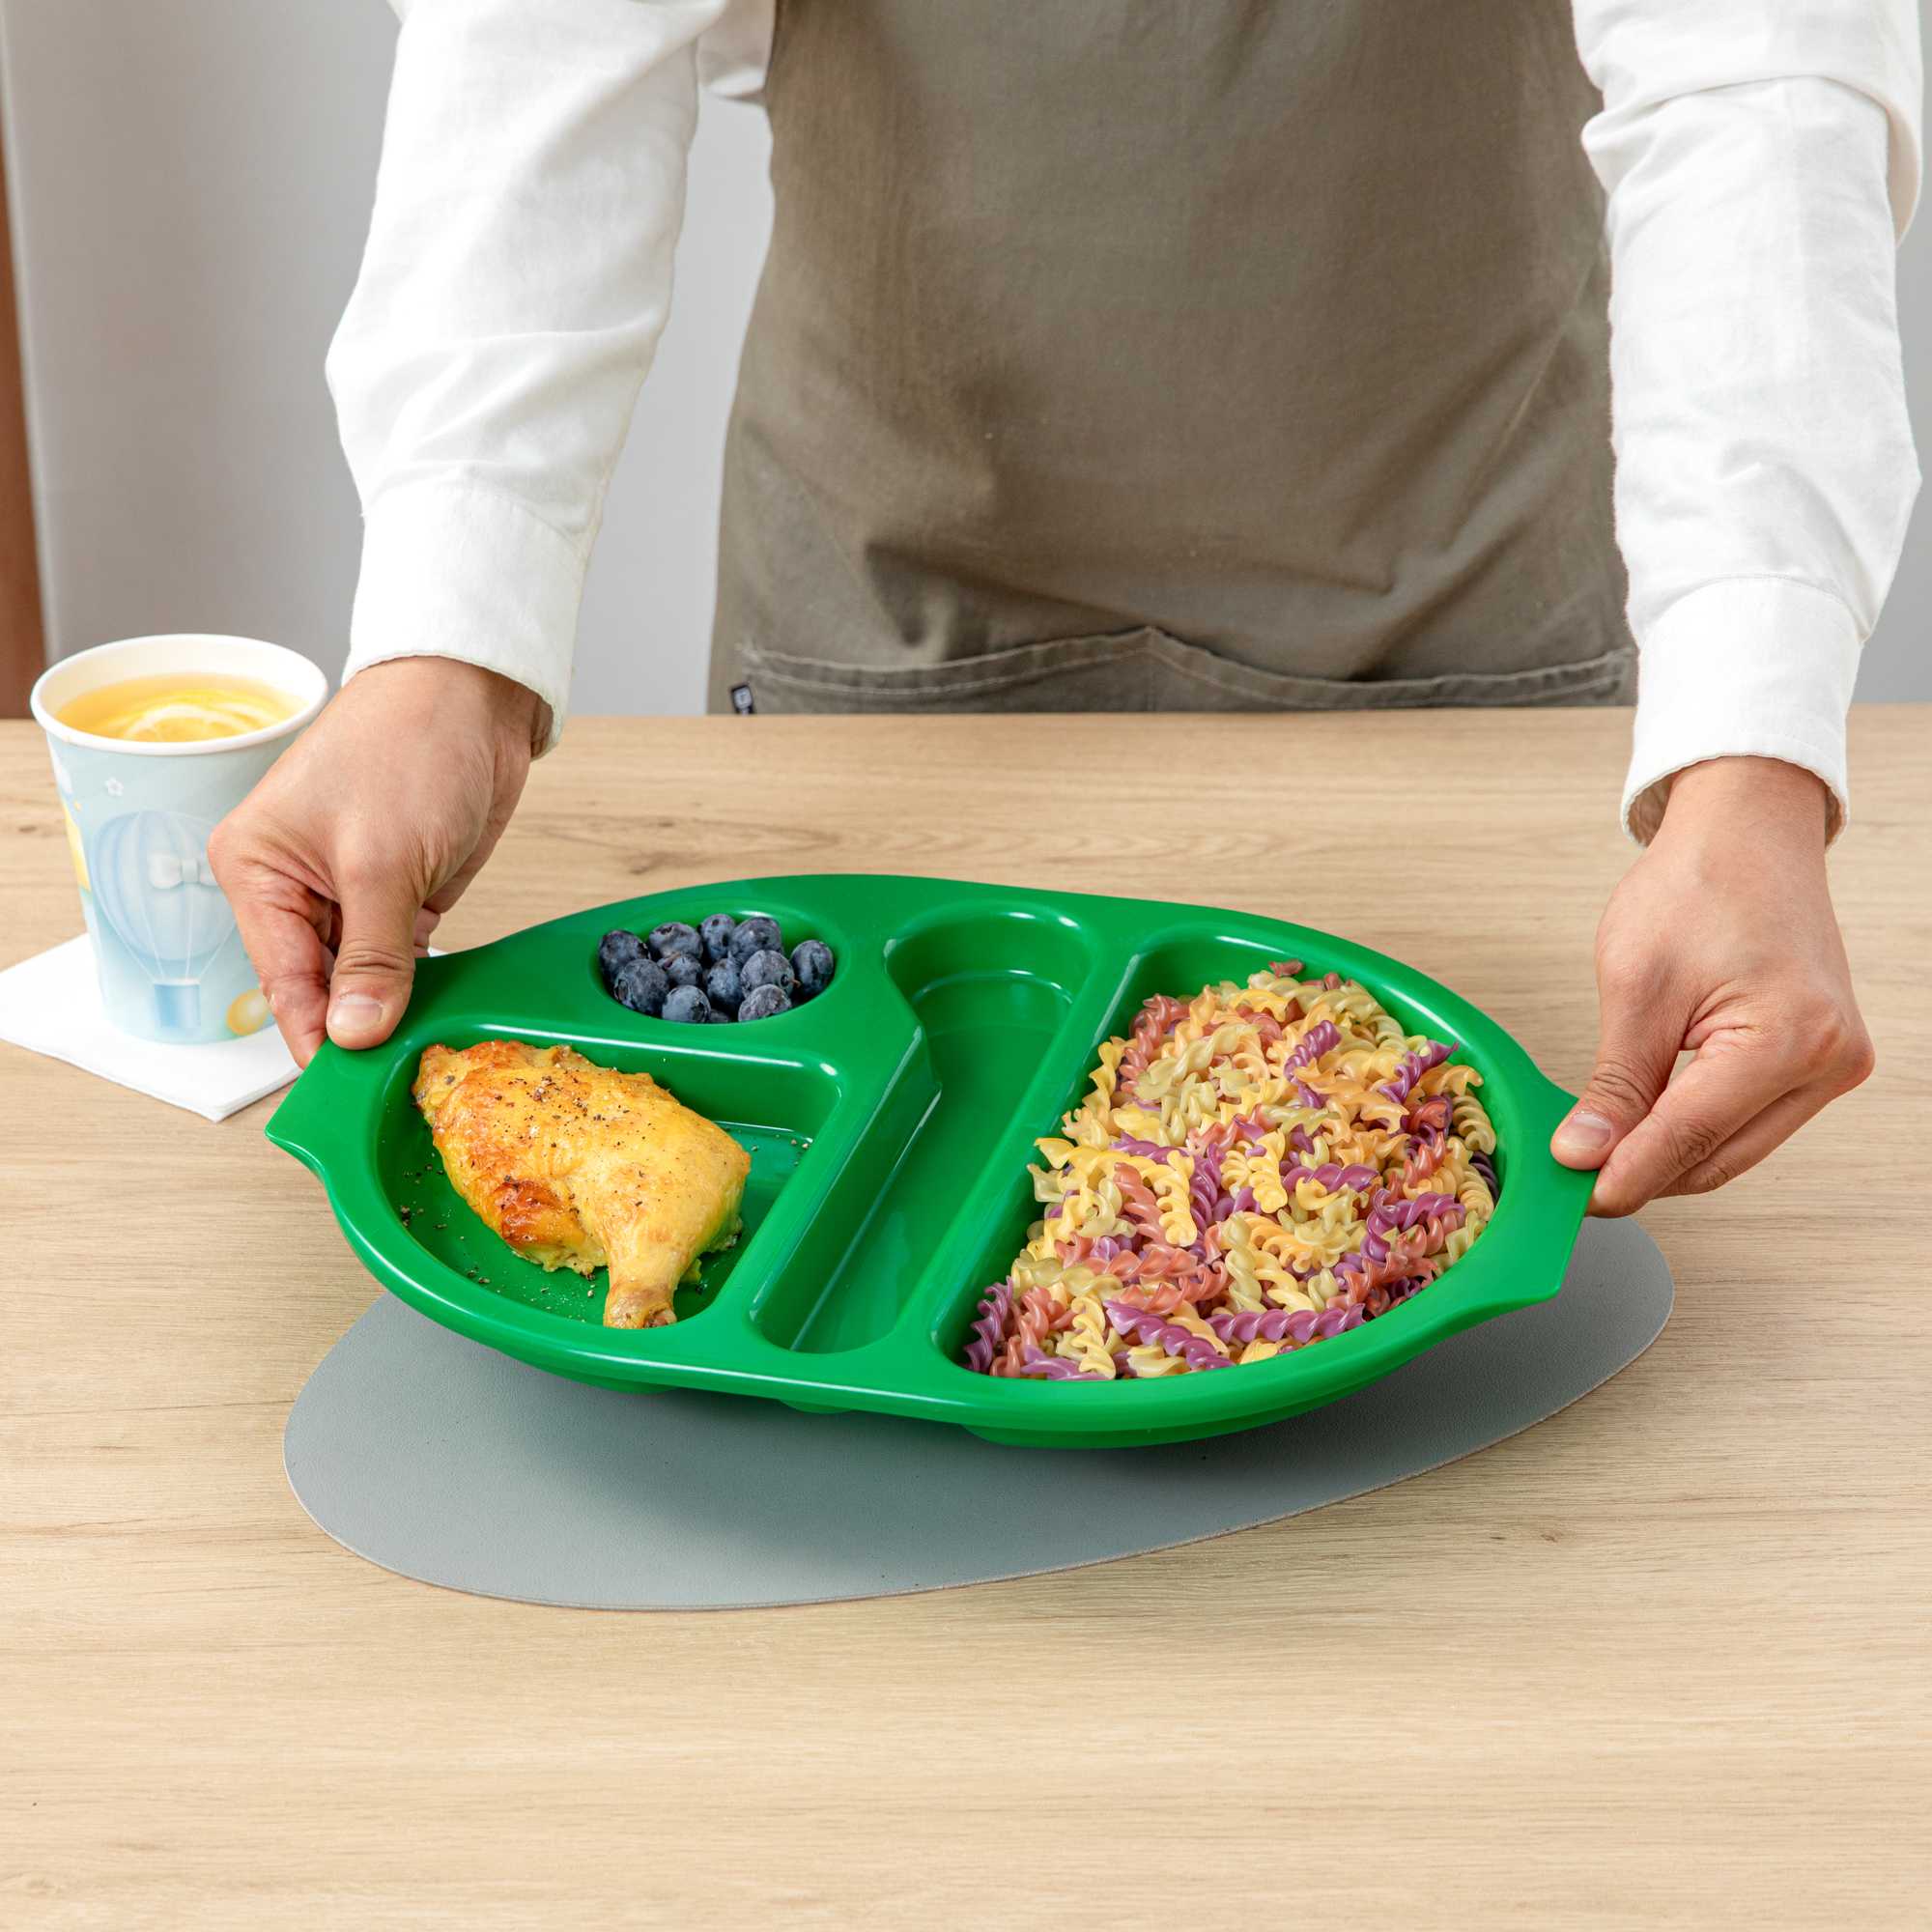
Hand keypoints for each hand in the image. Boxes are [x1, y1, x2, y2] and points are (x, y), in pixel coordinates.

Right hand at [209, 657, 542, 1065]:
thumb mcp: (382, 862)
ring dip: (393, 1012)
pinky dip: (421, 987)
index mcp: (255, 871)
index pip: (281, 981)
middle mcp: (293, 889)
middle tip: (394, 1085)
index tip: (341, 1095)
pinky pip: (404, 963)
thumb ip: (373, 958)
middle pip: (320, 988)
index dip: (313, 1039)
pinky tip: (440, 1020)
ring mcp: (352, 896)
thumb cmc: (408, 746)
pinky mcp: (404, 898)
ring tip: (421, 1060)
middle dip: (356, 1030)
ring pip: (365, 981)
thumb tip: (354, 1034)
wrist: (474, 695)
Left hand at [1551, 756, 1872, 1214]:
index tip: (1573, 1199)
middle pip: (1718, 1158)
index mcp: (1788, 1038)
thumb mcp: (1635, 984)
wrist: (1748, 835)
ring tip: (1600, 1149)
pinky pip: (1751, 1120)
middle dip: (1643, 1172)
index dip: (1624, 1175)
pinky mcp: (1825, 1061)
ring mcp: (1835, 1064)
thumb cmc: (1697, 885)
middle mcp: (1829, 1060)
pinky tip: (1645, 1123)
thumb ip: (1614, 1083)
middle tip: (1574, 1177)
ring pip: (1736, 1149)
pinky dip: (1697, 1128)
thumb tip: (1585, 1154)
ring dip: (1668, 1154)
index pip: (1690, 1138)